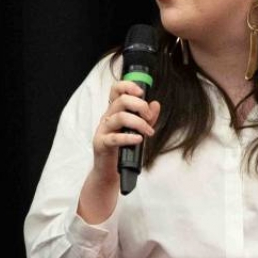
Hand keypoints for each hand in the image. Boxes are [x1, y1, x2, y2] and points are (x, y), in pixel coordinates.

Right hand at [78, 80, 156, 220]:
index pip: (116, 89)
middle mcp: (107, 117)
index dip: (128, 86)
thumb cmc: (123, 149)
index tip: (142, 93)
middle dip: (140, 106)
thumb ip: (148, 117)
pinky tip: (138, 140)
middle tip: (149, 117)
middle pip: (121, 100)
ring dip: (139, 123)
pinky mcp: (101, 144)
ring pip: (120, 117)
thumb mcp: (138, 130)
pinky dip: (128, 137)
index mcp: (114, 111)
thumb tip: (156, 104)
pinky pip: (114, 138)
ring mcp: (103, 130)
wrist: (110, 172)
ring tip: (148, 132)